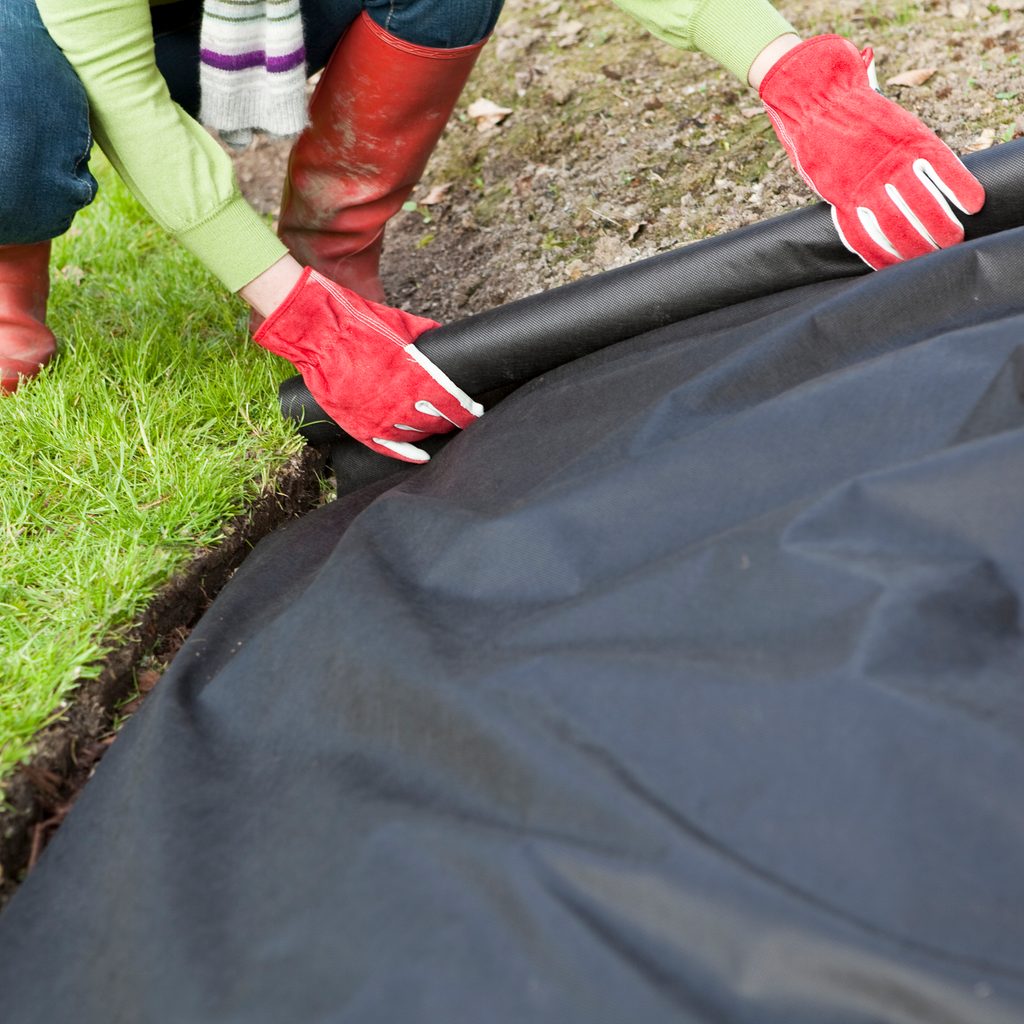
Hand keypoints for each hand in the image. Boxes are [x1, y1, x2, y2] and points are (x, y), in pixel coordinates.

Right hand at [253, 268, 481, 461]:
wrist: (319, 336)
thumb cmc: (360, 325)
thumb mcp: (401, 323)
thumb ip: (425, 335)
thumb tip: (440, 337)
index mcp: (418, 378)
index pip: (454, 404)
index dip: (468, 411)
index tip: (475, 411)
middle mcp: (403, 404)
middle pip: (438, 422)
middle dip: (451, 420)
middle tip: (458, 418)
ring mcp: (382, 420)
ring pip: (417, 435)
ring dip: (430, 431)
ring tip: (437, 427)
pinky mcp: (362, 428)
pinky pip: (391, 449)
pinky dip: (409, 454)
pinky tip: (422, 456)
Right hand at [759, 34, 984, 269]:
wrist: (814, 99)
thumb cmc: (857, 111)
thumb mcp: (895, 120)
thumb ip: (912, 147)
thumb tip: (933, 174)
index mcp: (908, 138)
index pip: (944, 170)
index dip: (961, 190)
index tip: (974, 206)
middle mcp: (888, 163)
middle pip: (924, 206)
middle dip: (942, 229)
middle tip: (951, 242)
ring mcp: (862, 183)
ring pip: (895, 225)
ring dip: (914, 245)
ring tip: (926, 256)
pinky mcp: (839, 197)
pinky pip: (859, 233)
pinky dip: (874, 252)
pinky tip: (887, 263)